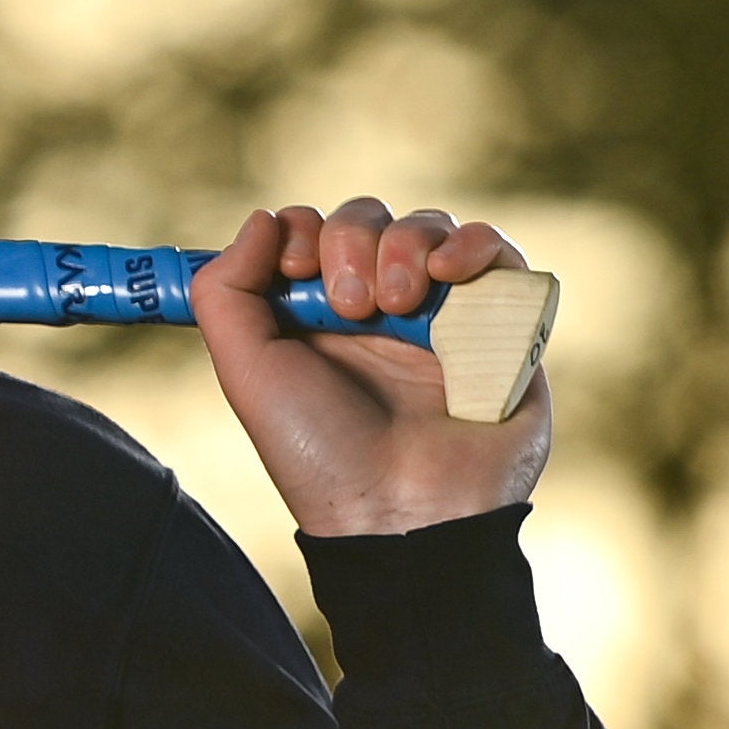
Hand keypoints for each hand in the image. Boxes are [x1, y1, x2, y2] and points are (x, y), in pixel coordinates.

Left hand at [188, 196, 550, 536]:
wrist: (404, 509)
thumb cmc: (322, 455)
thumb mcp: (247, 373)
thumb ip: (226, 291)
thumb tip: (262, 219)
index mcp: (318, 319)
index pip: (311, 233)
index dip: (300, 232)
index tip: (294, 267)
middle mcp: (380, 312)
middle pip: (366, 222)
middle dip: (350, 244)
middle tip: (351, 306)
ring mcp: (442, 315)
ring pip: (427, 229)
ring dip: (404, 246)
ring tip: (397, 304)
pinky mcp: (502, 325)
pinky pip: (498, 253)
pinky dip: (471, 245)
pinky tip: (447, 273)